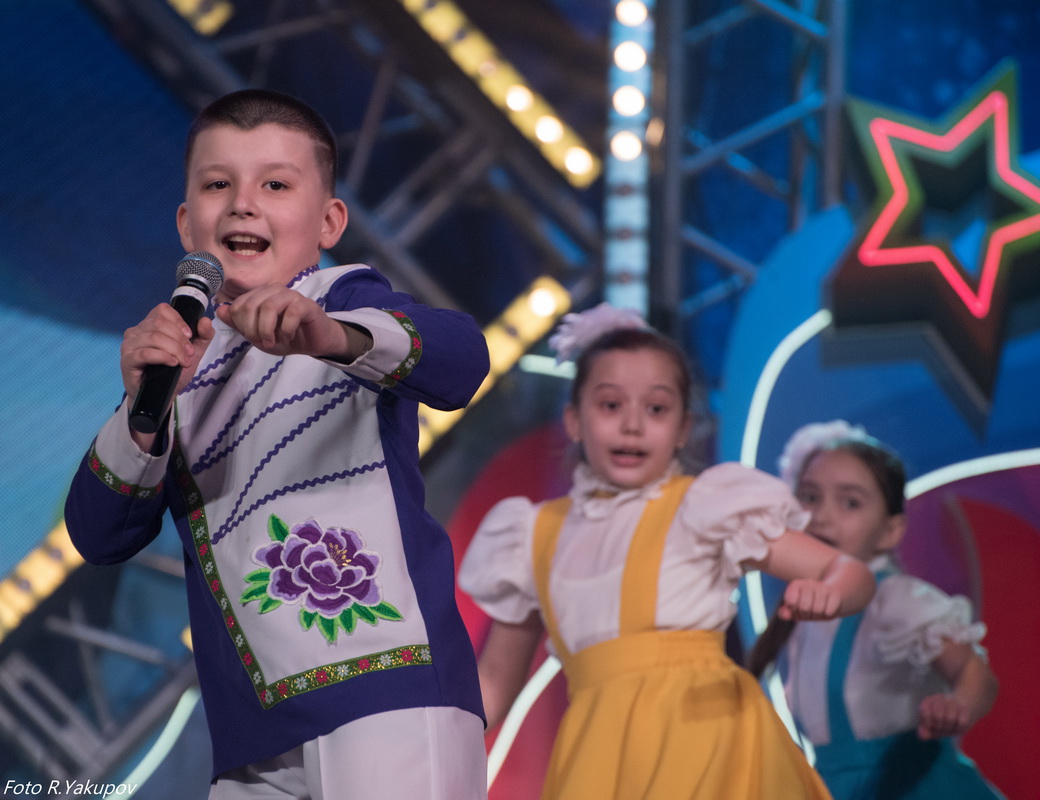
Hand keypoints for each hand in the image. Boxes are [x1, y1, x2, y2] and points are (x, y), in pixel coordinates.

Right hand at [121, 303, 214, 401]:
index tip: (189, 336)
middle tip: (188, 354)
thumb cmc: (173, 372)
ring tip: (182, 361)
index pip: (162, 310)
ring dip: (174, 349)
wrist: (161, 396)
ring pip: (153, 337)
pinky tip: (172, 363)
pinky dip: (162, 357)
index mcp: (150, 324)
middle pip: (159, 323)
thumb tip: (205, 320)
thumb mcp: (193, 352)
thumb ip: (203, 336)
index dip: (179, 321)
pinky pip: (144, 353)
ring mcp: (129, 345)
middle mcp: (137, 331)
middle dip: (179, 339)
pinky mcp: (127, 360)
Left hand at [216, 285, 359, 358]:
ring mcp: (291, 295)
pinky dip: (286, 329)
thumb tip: (219, 311)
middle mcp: (274, 290)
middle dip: (252, 329)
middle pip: (251, 305)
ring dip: (267, 329)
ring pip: (269, 306)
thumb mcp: (258, 335)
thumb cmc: (287, 336)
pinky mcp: (306, 304)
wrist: (315, 341)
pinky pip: (292, 312)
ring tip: (272, 342)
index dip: (241, 325)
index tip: (252, 339)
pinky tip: (289, 336)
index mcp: (260, 295)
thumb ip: (238, 324)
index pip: (238, 306)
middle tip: (261, 343)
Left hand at [777, 578, 842, 620]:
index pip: (791, 602)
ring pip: (817, 610)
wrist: (832, 596)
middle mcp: (809, 583)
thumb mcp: (795, 609)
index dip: (794, 609)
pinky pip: (829, 611)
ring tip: (819, 610)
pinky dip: (827, 614)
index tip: (796, 608)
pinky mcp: (835, 593)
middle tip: (810, 611)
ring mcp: (823, 587)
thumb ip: (785, 612)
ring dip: (818, 615)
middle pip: (804, 608)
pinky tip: (828, 608)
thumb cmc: (810, 604)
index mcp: (796, 585)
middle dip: (806, 614)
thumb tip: (784, 615)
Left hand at [917, 693, 971, 739]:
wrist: (960, 709)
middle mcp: (938, 699)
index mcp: (927, 702)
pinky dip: (959, 728)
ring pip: (950, 719)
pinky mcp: (964, 708)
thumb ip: (925, 731)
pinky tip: (957, 727)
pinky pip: (961, 722)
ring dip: (949, 728)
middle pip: (938, 717)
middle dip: (939, 728)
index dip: (928, 724)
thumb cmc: (942, 719)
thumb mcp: (931, 725)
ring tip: (949, 729)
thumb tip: (922, 736)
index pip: (925, 713)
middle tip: (941, 730)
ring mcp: (952, 702)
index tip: (931, 727)